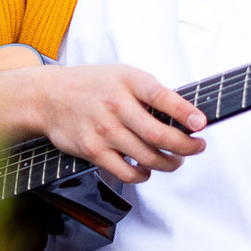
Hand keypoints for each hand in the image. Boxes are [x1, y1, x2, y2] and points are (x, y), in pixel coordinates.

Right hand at [6, 63, 204, 185]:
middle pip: (160, 136)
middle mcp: (117, 105)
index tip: (202, 124)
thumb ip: (150, 92)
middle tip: (197, 147)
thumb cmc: (92, 86)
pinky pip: (127, 173)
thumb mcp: (123, 75)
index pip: (163, 97)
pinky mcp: (93, 151)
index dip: (186, 113)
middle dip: (186, 146)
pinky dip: (143, 175)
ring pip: (148, 158)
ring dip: (169, 163)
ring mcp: (104, 130)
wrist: (49, 96)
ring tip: (176, 160)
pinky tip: (147, 169)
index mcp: (128, 81)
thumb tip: (186, 115)